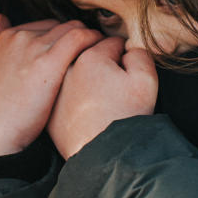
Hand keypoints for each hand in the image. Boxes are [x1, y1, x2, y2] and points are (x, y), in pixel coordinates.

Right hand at [0, 16, 103, 155]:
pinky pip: (80, 38)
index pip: (45, 25)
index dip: (62, 38)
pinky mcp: (49, 61)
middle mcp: (20, 36)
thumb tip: (1, 17)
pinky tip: (103, 54)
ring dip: (90, 38)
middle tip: (91, 54)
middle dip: (77, 37)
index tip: (73, 51)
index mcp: (7, 37)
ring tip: (101, 53)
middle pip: (60, 25)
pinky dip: (94, 41)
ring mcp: (34, 47)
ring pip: (73, 27)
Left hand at [48, 37, 158, 158]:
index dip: (124, 56)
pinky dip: (75, 98)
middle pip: (90, 55)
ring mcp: (56, 90)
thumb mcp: (145, 79)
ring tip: (102, 100)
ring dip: (87, 78)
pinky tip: (88, 111)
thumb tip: (126, 48)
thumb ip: (138, 53)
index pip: (111, 42)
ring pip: (77, 75)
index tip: (127, 73)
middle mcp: (67, 69)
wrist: (105, 155)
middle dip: (103, 64)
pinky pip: (67, 96)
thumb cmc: (127, 116)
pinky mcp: (51, 109)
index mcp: (90, 56)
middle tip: (114, 87)